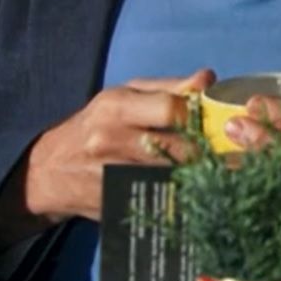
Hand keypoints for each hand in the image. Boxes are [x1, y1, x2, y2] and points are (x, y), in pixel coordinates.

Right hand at [19, 69, 215, 223]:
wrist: (47, 170)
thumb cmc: (95, 125)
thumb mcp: (124, 95)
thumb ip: (169, 87)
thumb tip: (208, 79)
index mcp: (116, 106)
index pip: (172, 109)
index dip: (202, 117)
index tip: (221, 125)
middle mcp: (111, 139)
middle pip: (178, 147)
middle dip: (211, 152)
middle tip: (234, 155)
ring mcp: (111, 174)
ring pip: (173, 177)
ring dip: (202, 177)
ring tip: (222, 174)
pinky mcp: (114, 201)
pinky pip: (159, 199)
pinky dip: (182, 196)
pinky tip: (197, 193)